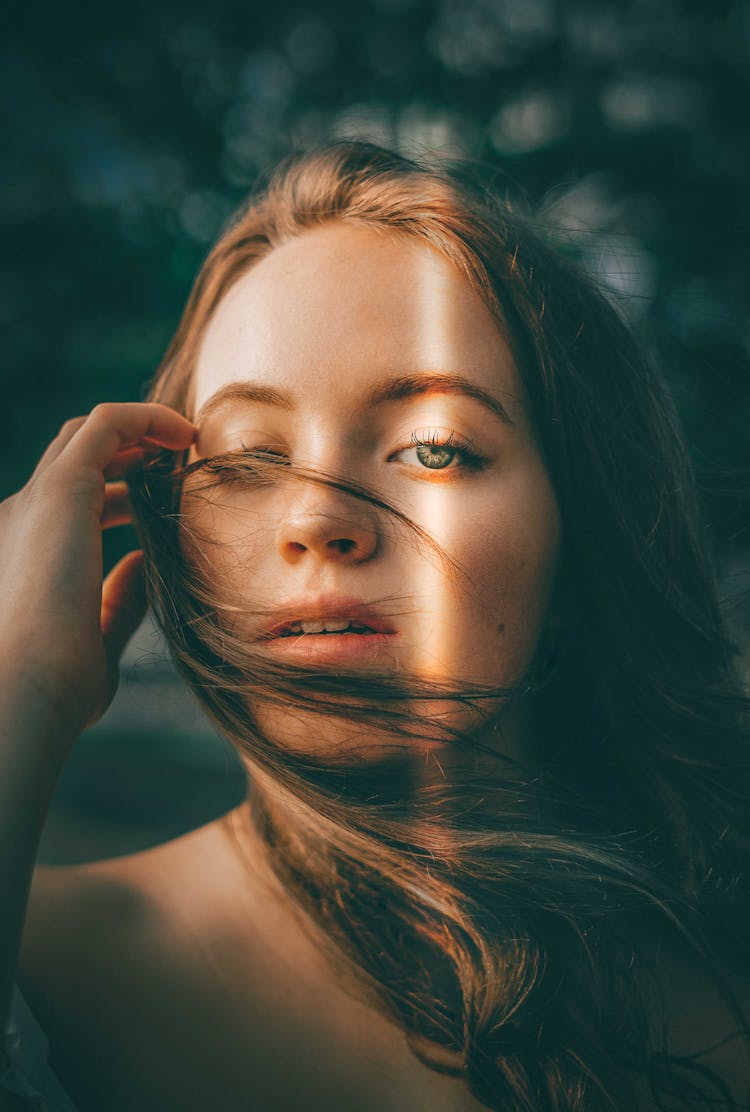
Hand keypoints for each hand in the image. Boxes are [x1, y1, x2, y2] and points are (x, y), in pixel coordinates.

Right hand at [0, 403, 195, 748]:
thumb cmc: (57, 683)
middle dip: (129, 454)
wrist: (24, 687)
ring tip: (188, 443)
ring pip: (88, 433)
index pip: (70, 504)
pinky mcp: (61, 487)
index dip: (120, 495)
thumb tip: (143, 561)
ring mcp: (37, 499)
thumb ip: (119, 599)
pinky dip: (148, 418)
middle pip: (76, 459)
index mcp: (23, 553)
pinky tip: (184, 434)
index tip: (165, 501)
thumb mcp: (96, 638)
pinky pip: (108, 424)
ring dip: (141, 431)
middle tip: (181, 465)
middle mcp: (22, 517)